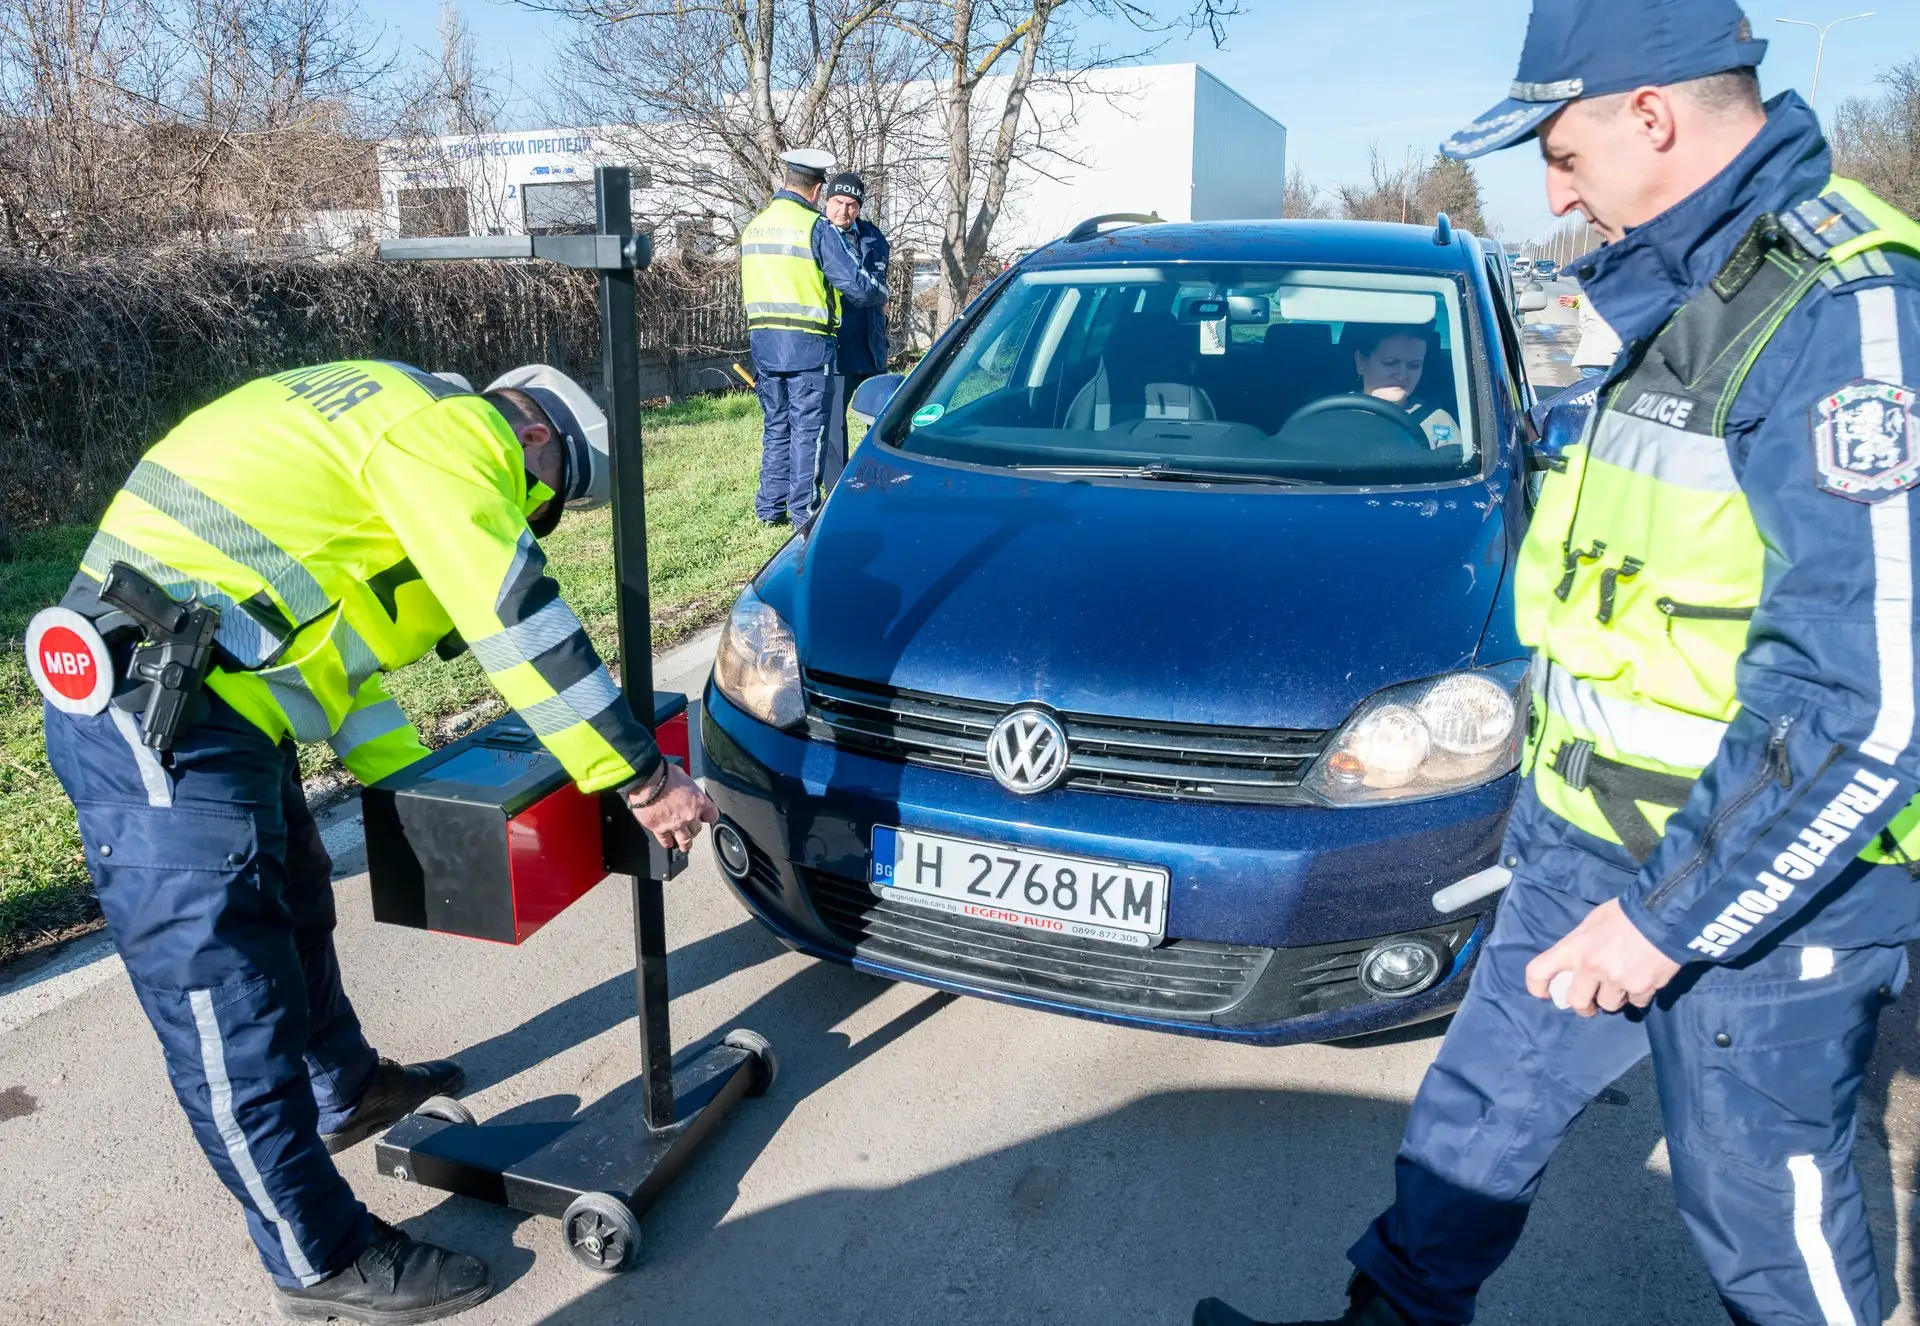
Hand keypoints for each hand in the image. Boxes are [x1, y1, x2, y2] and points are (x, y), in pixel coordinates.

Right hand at [628, 764, 718, 852]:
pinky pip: (665, 840)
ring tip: (685, 847)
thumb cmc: (663, 774)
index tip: (705, 818)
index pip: (712, 815)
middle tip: (692, 829)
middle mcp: (689, 815)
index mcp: (698, 801)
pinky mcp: (659, 829)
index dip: (708, 817)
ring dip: (685, 844)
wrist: (647, 781)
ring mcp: (675, 824)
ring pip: (685, 840)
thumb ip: (687, 787)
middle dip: (694, 829)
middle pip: (697, 829)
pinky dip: (667, 842)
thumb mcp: (683, 775)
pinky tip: (668, 843)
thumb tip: (684, 787)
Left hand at [1524, 898, 1681, 1015]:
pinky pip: (1636, 1002)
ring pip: (1609, 1005)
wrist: (1665, 914)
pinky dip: (1639, 994)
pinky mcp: (1642, 988)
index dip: (1537, 987)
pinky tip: (1644, 977)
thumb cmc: (1625, 913)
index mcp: (1573, 947)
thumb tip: (1575, 963)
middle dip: (1584, 1005)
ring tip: (1624, 981)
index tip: (1546, 993)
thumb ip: (1579, 945)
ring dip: (1615, 997)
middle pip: (1576, 1002)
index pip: (1538, 972)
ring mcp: (1617, 980)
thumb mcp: (1592, 922)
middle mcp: (1590, 967)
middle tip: (1591, 1002)